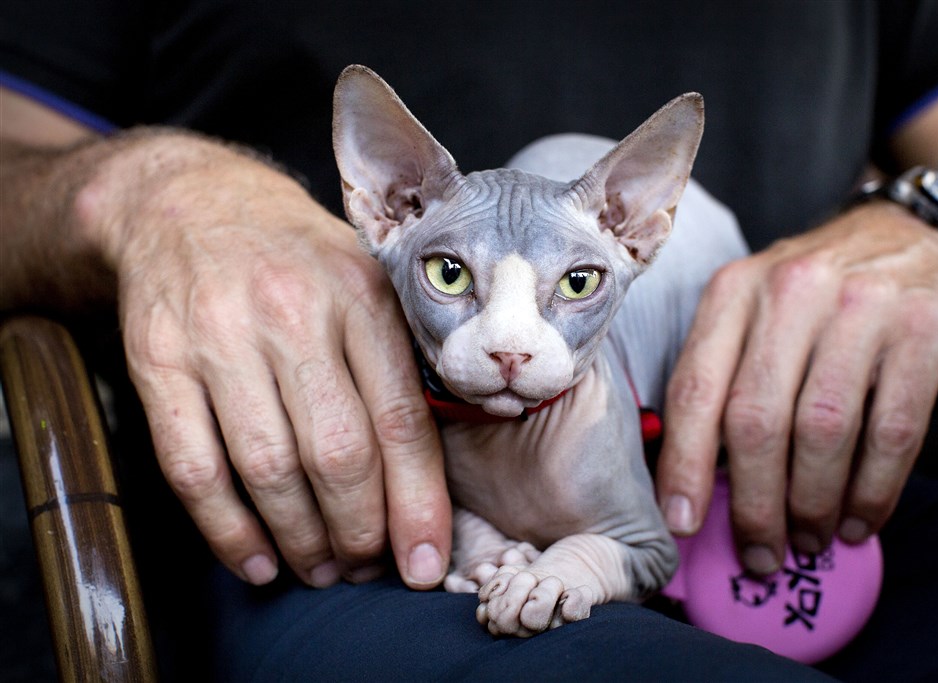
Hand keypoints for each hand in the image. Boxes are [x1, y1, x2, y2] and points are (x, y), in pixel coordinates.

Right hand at [84, 133, 450, 587]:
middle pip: (337, 454)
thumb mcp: (365, 281)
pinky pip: (192, 466)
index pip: (399, 419)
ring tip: (319, 570)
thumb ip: (400, 363)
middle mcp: (293, 312)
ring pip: (267, 469)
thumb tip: (435, 476)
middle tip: (365, 568)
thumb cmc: (298, 258)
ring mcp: (219, 335)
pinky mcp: (158, 359)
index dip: (417, 503)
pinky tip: (254, 562)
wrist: (188, 202)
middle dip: (358, 532)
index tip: (425, 563)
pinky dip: (226, 530)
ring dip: (299, 540)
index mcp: (360, 295)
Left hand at [657, 202, 937, 572]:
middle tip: (759, 552)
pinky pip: (893, 432)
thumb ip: (725, 376)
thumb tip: (697, 481)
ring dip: (812, 503)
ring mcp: (860, 308)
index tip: (682, 522)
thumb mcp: (755, 310)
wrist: (912, 236)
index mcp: (734, 291)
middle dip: (754, 503)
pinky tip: (857, 519)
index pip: (696, 387)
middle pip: (757, 419)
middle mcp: (790, 292)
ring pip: (823, 431)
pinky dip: (873, 490)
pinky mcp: (921, 331)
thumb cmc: (816, 295)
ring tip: (808, 540)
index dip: (684, 463)